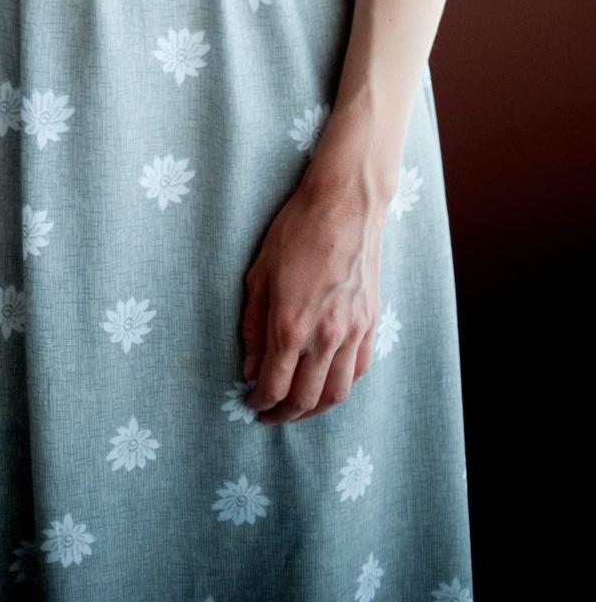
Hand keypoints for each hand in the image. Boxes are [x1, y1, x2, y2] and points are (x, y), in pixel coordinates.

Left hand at [241, 155, 384, 423]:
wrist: (345, 205)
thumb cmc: (296, 230)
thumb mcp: (259, 273)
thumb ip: (254, 325)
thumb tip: (250, 366)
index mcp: (291, 325)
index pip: (274, 385)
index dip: (260, 402)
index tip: (250, 403)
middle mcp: (325, 337)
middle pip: (306, 399)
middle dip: (284, 415)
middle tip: (269, 415)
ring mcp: (353, 332)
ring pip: (337, 394)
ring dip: (315, 410)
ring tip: (297, 409)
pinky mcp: (371, 323)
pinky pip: (359, 371)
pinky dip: (342, 387)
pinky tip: (328, 385)